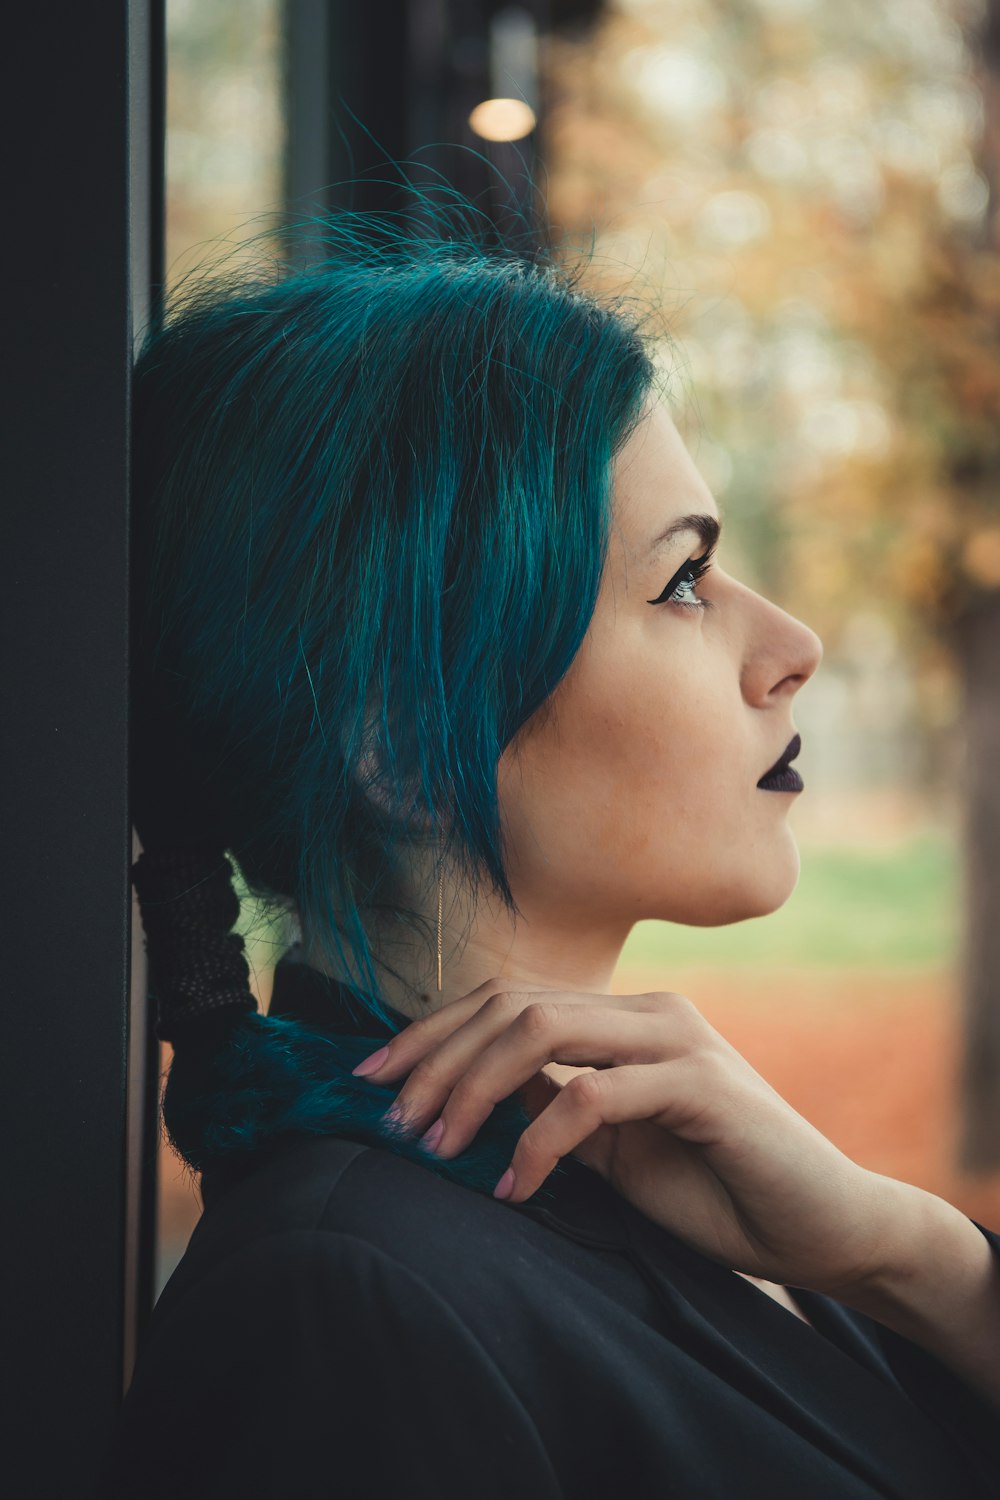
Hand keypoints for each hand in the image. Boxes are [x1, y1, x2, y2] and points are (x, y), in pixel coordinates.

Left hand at [353, 980, 899, 1294]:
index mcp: (624, 1018)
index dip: (432, 1032)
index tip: (371, 1080)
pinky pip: (594, 1098)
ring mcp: (678, 1040)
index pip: (507, 999)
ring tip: (434, 1144)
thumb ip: (554, 1108)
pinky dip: (537, 1143)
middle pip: (511, 1003)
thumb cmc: (715, 1187)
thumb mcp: (613, 1148)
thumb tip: (472, 1095)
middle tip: (389, 1117)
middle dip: (436, 1056)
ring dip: (473, 1086)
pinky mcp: (703, 1086)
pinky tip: (512, 1188)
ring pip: (542, 1028)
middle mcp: (648, 1011)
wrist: (822, 1226)